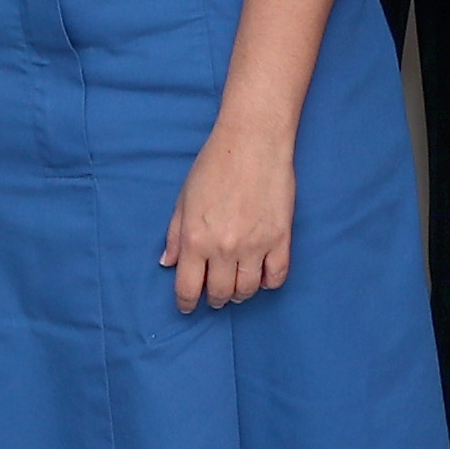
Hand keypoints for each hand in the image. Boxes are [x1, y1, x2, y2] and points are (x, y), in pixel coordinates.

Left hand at [161, 121, 297, 312]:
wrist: (253, 141)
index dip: (186, 303)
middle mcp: (224, 248)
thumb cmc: (214, 164)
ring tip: (237, 288)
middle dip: (214, 298)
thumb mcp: (184, 198)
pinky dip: (268, 282)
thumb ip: (175, 234)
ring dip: (240, 294)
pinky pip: (276, 276)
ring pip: (247, 290)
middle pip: (219, 293)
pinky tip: (261, 276)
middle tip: (215, 295)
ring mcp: (255, 245)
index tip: (187, 306)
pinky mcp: (281, 238)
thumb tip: (168, 262)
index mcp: (195, 239)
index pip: (188, 288)